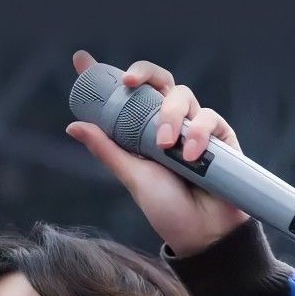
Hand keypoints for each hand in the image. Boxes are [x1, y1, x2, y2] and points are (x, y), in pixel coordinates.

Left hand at [66, 52, 250, 256]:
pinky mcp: (220, 137)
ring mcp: (195, 127)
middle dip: (143, 73)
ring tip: (166, 145)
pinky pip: (209, 118)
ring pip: (182, 96)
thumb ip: (107, 149)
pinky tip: (190, 156)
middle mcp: (169, 123)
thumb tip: (74, 125)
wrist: (202, 234)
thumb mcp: (132, 176)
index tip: (82, 61)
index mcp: (143, 130)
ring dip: (172, 116)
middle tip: (129, 82)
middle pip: (158, 81)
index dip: (105, 74)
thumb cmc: (167, 208)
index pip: (126, 96)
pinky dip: (198, 133)